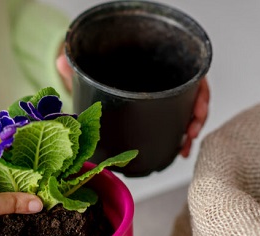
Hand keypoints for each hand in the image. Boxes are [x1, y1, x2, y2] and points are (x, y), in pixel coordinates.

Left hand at [56, 51, 209, 156]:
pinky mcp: (158, 114)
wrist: (97, 76)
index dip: (199, 93)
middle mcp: (163, 81)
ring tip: (184, 147)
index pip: (188, 75)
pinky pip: (176, 124)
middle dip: (197, 117)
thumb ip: (77, 67)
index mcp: (155, 66)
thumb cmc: (99, 70)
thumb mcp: (90, 68)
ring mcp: (162, 99)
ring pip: (187, 113)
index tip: (198, 108)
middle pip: (193, 96)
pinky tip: (178, 150)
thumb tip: (61, 62)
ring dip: (190, 130)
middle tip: (191, 132)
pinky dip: (180, 138)